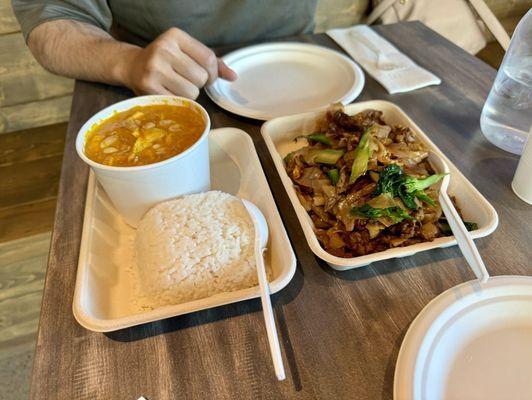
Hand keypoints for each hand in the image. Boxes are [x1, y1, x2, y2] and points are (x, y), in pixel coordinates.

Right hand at [122, 27, 236, 98]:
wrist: (132, 66)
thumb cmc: (166, 61)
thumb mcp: (187, 53)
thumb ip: (211, 63)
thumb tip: (233, 76)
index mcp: (175, 36)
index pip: (208, 58)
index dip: (213, 73)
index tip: (207, 77)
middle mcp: (164, 49)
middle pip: (201, 77)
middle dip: (198, 83)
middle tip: (186, 80)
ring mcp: (155, 68)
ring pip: (192, 92)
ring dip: (189, 94)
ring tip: (176, 86)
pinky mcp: (148, 86)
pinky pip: (178, 102)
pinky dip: (178, 101)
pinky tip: (169, 92)